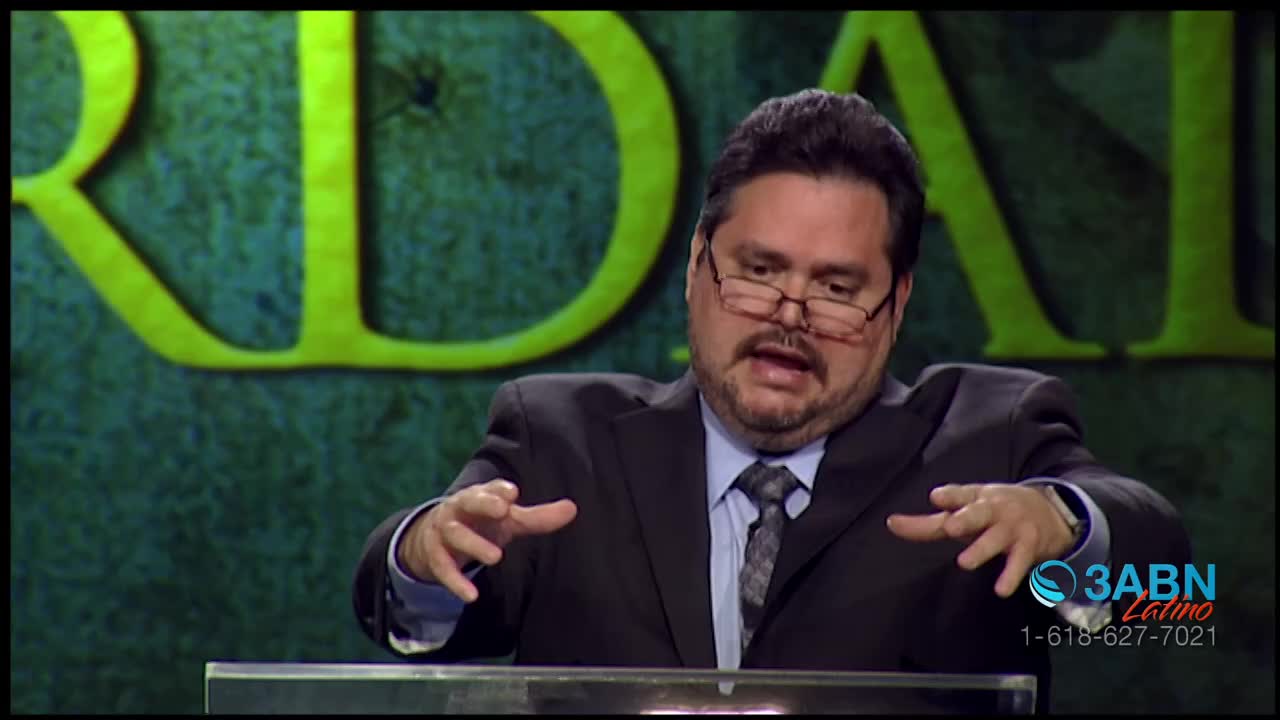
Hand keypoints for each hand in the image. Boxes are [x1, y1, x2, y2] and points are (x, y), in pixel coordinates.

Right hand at [399, 478, 577, 602]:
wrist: (431, 538)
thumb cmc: (480, 523)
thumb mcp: (508, 520)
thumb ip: (538, 517)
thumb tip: (572, 509)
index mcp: (480, 496)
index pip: (490, 489)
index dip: (499, 489)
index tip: (512, 493)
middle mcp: (460, 508)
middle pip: (469, 502)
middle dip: (484, 504)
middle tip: (503, 510)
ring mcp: (444, 530)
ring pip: (455, 534)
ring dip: (474, 545)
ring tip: (495, 557)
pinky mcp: (433, 555)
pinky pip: (442, 567)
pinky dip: (456, 581)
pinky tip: (471, 595)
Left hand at [885, 483, 1075, 597]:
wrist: (1053, 511)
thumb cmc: (995, 512)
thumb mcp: (967, 510)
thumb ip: (929, 523)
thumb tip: (891, 523)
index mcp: (976, 499)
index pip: (960, 495)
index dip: (950, 495)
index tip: (936, 497)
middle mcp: (993, 510)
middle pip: (979, 513)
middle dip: (966, 518)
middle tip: (952, 526)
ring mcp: (1012, 528)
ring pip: (996, 539)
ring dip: (982, 549)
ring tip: (965, 562)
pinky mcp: (1028, 548)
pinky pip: (1019, 563)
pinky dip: (1012, 576)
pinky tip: (1001, 590)